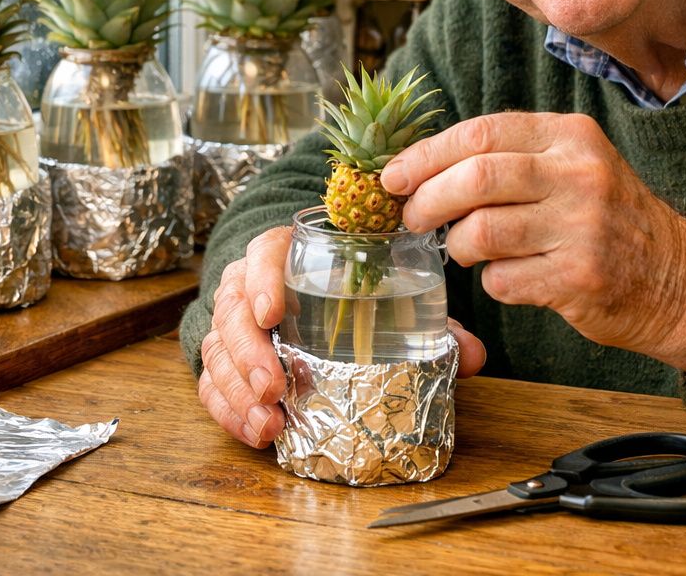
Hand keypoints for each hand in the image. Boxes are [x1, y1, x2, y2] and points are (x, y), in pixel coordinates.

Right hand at [197, 226, 488, 447]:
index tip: (274, 311)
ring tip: (269, 421)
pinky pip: (211, 383)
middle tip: (275, 385)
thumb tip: (474, 355)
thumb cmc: (344, 291)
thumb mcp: (385, 297)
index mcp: (284, 255)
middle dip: (249, 352)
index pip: (262, 253)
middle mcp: (248, 286)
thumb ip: (429, 324)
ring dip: (237, 389)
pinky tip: (257, 432)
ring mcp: (231, 324)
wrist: (298, 293)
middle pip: (232, 310)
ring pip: (217, 350)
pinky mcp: (223, 360)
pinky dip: (229, 411)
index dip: (262, 279)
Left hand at [381, 112, 685, 379]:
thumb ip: (511, 158)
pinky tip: (512, 278)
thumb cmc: (609, 221)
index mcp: (571, 137)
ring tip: (465, 250)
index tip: (392, 177)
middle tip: (410, 219)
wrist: (681, 281)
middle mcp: (580, 174)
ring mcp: (583, 227)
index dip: (425, 155)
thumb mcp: (573, 167)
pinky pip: (503, 280)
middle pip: (475, 178)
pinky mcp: (580, 279)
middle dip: (427, 200)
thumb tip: (421, 167)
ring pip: (482, 231)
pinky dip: (493, 283)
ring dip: (459, 246)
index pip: (480, 133)